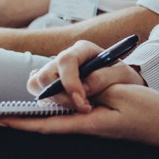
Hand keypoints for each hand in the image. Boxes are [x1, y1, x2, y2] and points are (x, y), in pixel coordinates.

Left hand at [0, 84, 158, 148]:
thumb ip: (95, 86)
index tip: (0, 121)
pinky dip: (68, 93)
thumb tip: (75, 84)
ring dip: (60, 90)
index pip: (49, 125)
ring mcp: (92, 119)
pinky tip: (69, 84)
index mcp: (90, 123)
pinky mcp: (99, 114)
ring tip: (66, 77)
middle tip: (45, 78)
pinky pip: (75, 106)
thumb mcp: (122, 94)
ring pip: (63, 105)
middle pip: (53, 110)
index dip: (23, 124)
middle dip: (45, 94)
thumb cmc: (149, 112)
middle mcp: (87, 122)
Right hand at [26, 40, 145, 111]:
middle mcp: (66, 57)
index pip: (66, 60)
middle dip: (61, 96)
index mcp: (83, 50)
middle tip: (82, 108)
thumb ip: (104, 78)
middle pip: (46, 74)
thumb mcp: (121, 75)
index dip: (70, 82)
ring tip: (75, 107)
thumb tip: (83, 88)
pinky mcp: (51, 82)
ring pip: (36, 82)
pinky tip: (65, 105)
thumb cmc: (122, 76)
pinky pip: (37, 90)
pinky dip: (45, 100)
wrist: (121, 81)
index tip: (82, 101)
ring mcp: (55, 69)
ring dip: (52, 100)